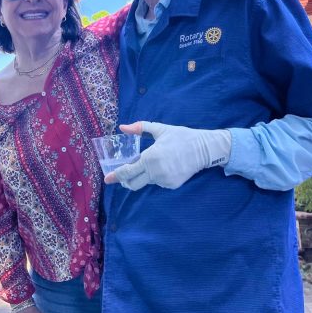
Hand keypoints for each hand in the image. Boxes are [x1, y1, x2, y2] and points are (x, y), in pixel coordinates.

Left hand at [105, 121, 231, 189]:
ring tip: (154, 162)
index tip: (107, 179)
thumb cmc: (181, 136)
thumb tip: (122, 127)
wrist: (204, 149)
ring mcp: (164, 180)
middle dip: (126, 181)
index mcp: (150, 157)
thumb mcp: (160, 129)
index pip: (128, 171)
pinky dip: (156, 176)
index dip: (116, 176)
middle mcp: (155, 172)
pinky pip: (158, 183)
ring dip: (144, 175)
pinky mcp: (172, 185)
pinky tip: (165, 166)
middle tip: (122, 177)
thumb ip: (140, 128)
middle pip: (133, 183)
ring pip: (147, 181)